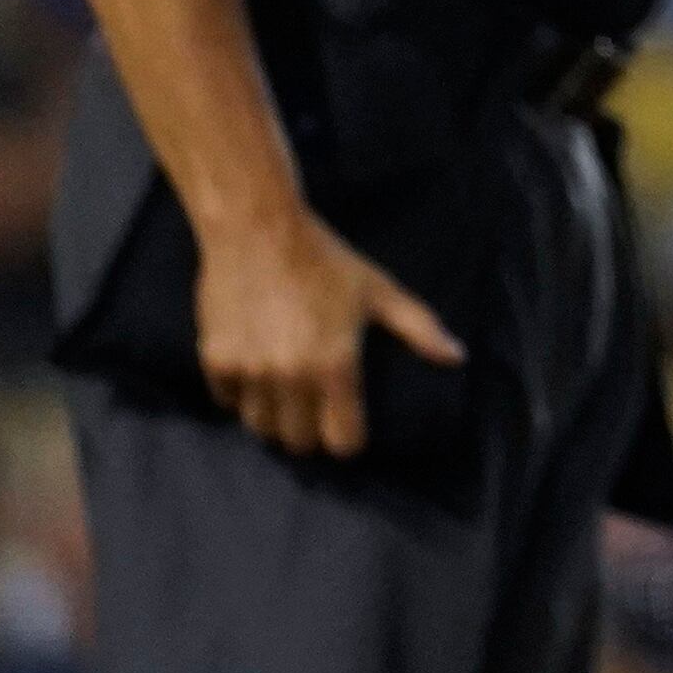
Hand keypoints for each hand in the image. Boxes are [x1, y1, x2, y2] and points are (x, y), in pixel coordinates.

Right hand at [194, 200, 463, 458]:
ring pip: (261, 427)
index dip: (349, 439)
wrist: (257, 229)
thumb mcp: (379, 291)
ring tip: (286, 397)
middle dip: (311, 434)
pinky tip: (255, 374)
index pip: (343, 441)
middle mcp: (290, 376)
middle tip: (316, 412)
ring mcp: (250, 372)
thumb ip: (420, 328)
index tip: (349, 426)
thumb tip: (456, 357)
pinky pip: (228, 403)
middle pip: (299, 443)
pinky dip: (241, 396)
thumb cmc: (326, 259)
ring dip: (275, 419)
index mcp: (335, 365)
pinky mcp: (216, 361)